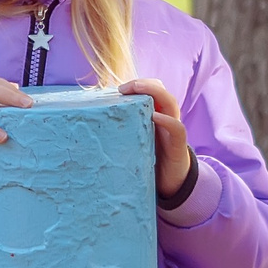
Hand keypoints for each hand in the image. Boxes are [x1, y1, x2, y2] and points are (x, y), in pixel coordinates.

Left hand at [122, 78, 191, 196]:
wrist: (171, 183)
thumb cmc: (149, 161)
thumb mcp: (133, 142)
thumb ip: (121, 132)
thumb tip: (89, 130)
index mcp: (156, 116)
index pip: (152, 91)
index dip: (138, 85)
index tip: (118, 89)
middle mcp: (167, 119)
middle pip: (161, 91)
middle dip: (143, 84)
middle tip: (123, 88)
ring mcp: (173, 131)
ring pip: (171, 103)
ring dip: (154, 92)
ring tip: (137, 89)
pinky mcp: (178, 146)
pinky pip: (177, 128)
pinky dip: (167, 120)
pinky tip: (155, 116)